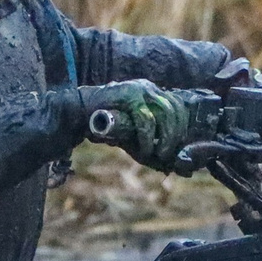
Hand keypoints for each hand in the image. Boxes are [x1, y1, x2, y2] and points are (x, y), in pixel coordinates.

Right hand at [77, 81, 202, 171]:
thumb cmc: (106, 129)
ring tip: (157, 154)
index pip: (179, 109)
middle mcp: (149, 88)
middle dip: (175, 136)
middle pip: (175, 110)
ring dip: (164, 138)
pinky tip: (143, 149)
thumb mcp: (135, 140)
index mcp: (153, 94)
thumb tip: (184, 171)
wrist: (77, 115)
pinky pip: (145, 119)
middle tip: (167, 155)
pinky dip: (147, 138)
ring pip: (165, 113)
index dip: (182, 130)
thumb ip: (157, 152)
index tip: (177, 149)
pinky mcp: (128, 95)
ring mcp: (139, 89)